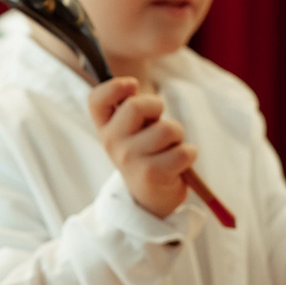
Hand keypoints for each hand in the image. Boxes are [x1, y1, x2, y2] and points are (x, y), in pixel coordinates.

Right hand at [89, 78, 193, 219]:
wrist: (150, 199)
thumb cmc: (146, 154)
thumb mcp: (132, 131)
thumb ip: (131, 108)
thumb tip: (131, 85)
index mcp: (105, 128)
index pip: (96, 100)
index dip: (114, 86)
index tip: (133, 85)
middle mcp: (112, 143)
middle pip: (136, 105)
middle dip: (157, 107)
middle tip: (159, 124)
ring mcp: (130, 159)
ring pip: (167, 129)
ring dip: (177, 135)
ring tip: (170, 148)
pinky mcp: (152, 174)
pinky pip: (183, 151)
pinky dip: (189, 153)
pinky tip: (179, 164)